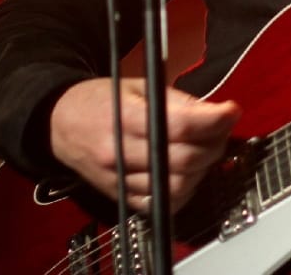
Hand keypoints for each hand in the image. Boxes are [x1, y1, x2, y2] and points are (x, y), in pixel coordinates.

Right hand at [50, 77, 239, 212]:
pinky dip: (184, 190)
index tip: (231, 110)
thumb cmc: (100, 100)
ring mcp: (120, 180)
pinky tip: (189, 171)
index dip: (215, 119)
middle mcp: (121, 153)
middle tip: (222, 128)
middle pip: (185, 159)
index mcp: (126, 118)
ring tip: (207, 148)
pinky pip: (162, 204)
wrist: (59, 124)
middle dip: (215, 144)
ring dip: (203, 169)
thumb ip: (179, 101)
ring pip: (178, 186)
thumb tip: (218, 113)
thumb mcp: (139, 86)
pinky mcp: (121, 198)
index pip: (181, 125)